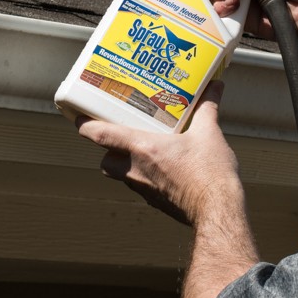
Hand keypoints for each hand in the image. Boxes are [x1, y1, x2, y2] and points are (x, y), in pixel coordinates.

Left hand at [75, 82, 244, 226]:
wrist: (218, 210)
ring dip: (122, 164)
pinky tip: (160, 169)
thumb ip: (207, 107)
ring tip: (139, 151)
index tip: (79, 118)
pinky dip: (142, 177)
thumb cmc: (210, 174)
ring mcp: (144, 189)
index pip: (101, 136)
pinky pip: (139, 187)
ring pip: (120, 176)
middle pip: (105, 161)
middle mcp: (136, 170)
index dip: (85, 126)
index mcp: (143, 149)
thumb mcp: (209, 133)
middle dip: (106, 150)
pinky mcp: (155, 202)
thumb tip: (215, 86)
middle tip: (116, 136)